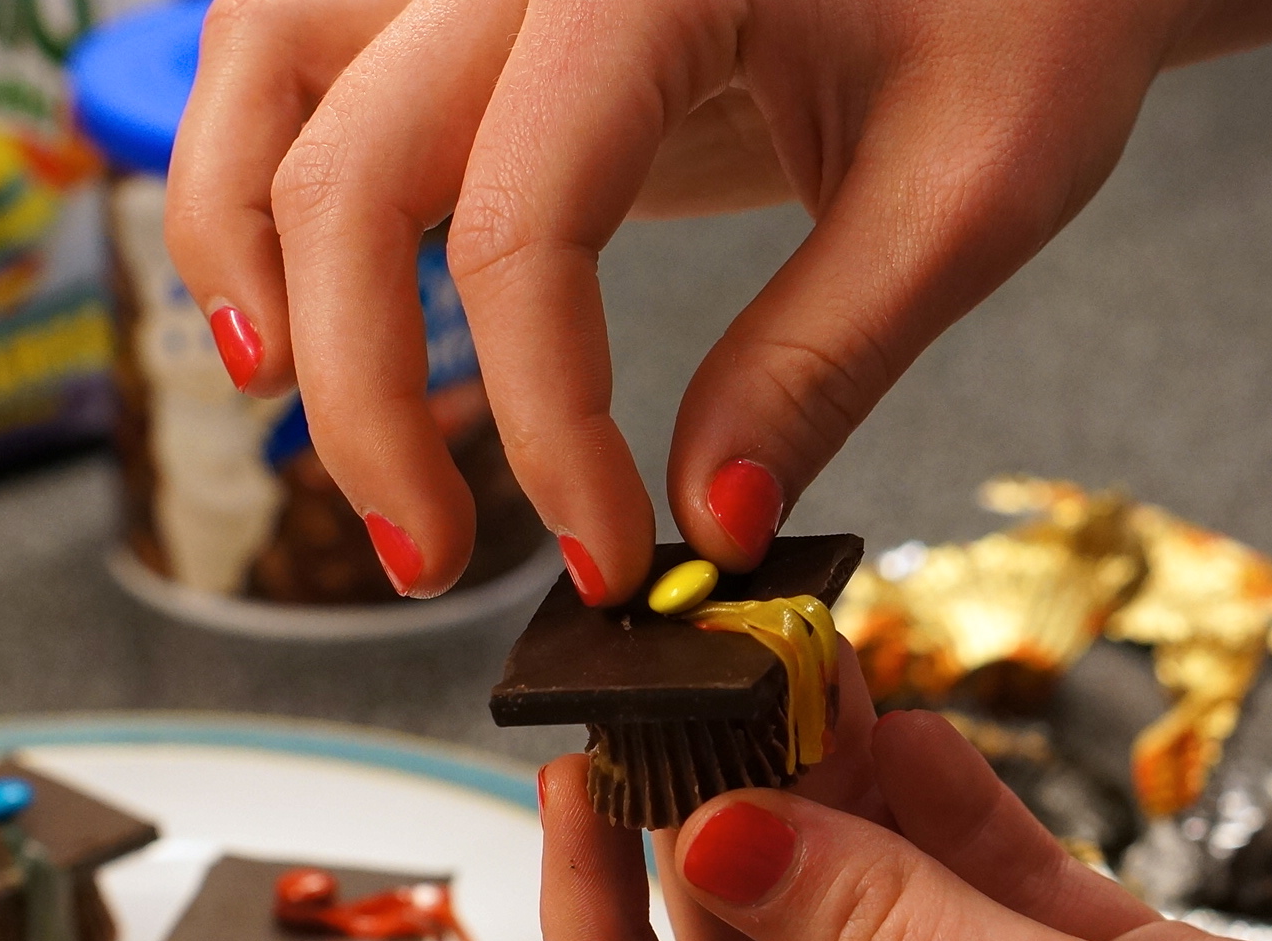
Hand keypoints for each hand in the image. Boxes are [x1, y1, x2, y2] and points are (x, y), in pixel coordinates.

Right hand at [167, 0, 1199, 598]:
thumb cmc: (1028, 2)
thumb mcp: (972, 186)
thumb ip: (825, 358)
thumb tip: (710, 525)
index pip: (523, 223)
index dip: (548, 424)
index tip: (608, 555)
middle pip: (344, 170)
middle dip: (363, 391)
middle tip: (428, 550)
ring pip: (262, 75)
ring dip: (243, 251)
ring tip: (286, 403)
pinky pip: (298, 51)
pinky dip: (261, 167)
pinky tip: (295, 285)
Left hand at [535, 654, 1271, 940]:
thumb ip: (886, 929)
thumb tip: (722, 836)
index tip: (573, 801)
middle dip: (728, 844)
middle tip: (696, 702)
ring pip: (878, 937)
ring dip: (837, 812)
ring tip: (791, 679)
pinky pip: (986, 911)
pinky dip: (946, 820)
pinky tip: (900, 724)